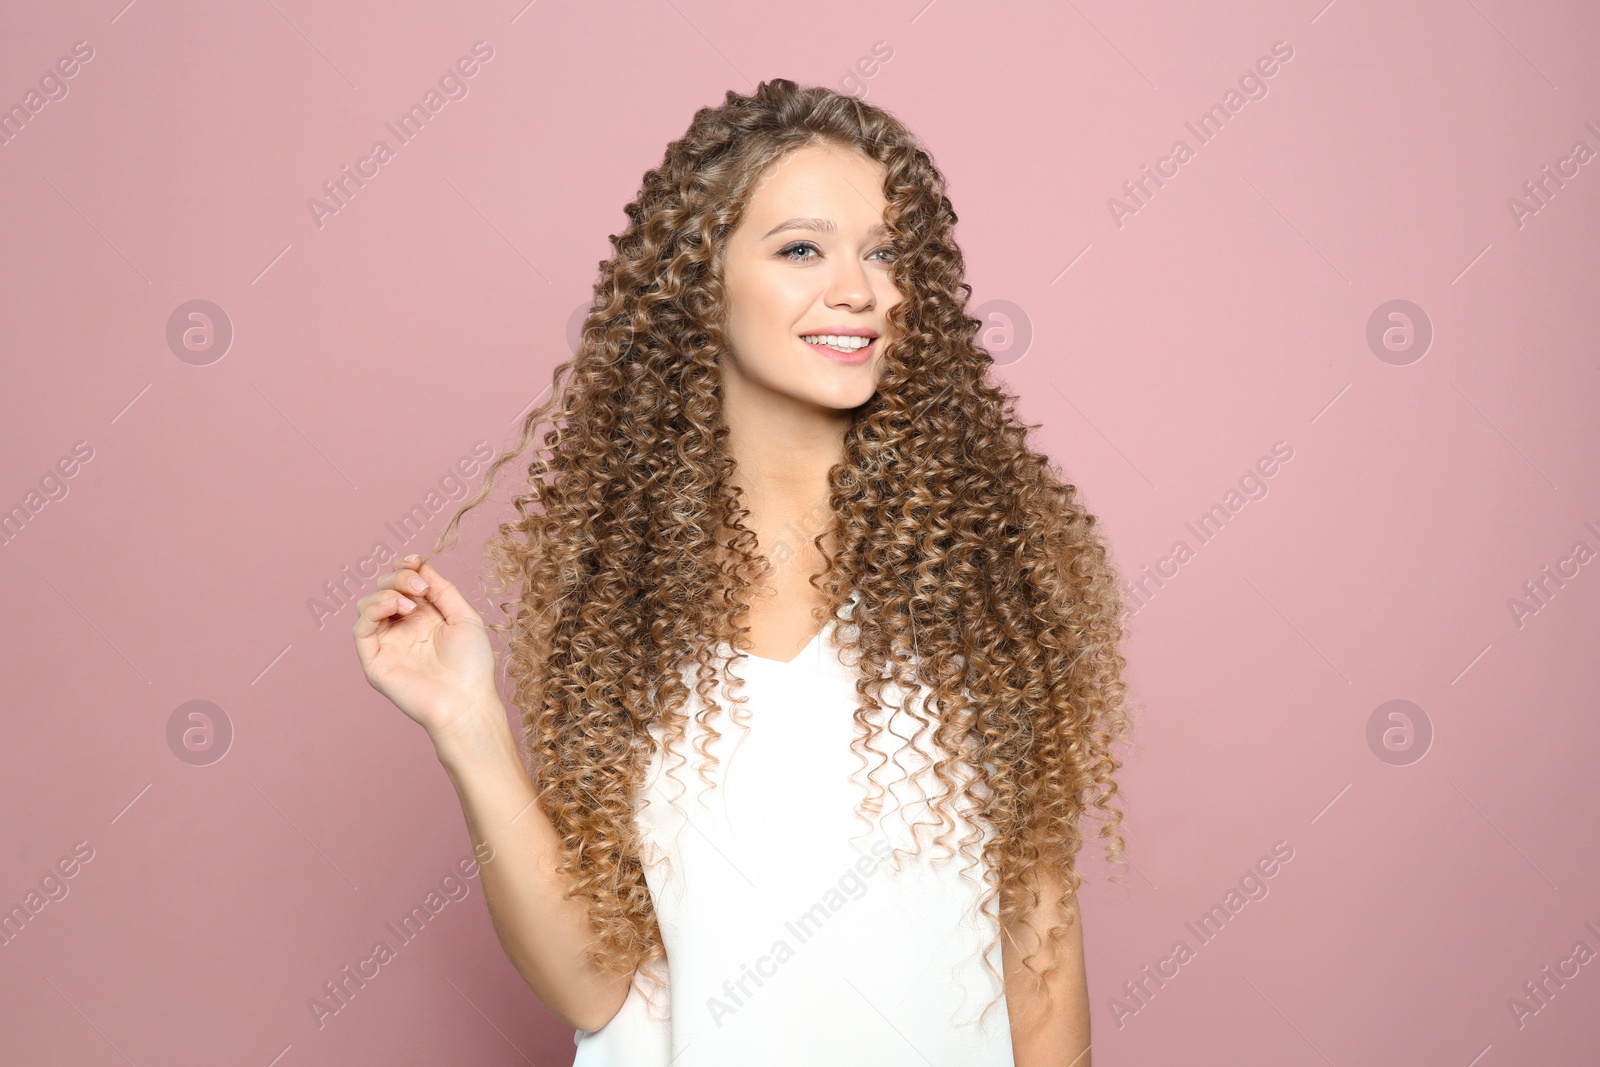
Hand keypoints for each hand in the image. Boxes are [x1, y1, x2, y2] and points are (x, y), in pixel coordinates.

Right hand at [352, 555, 500, 744]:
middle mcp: (402, 628)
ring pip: (367, 605)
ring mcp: (387, 644)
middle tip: (421, 588)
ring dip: (386, 592)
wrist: (467, 701)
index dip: (405, 567)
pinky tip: (397, 606)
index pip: (402, 583)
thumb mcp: (464, 617)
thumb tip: (421, 566)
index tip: (416, 559)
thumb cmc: (472, 665)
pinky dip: (374, 609)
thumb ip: (442, 590)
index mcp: (424, 617)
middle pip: (383, 589)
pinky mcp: (374, 661)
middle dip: (399, 577)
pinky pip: (361, 629)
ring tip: (412, 601)